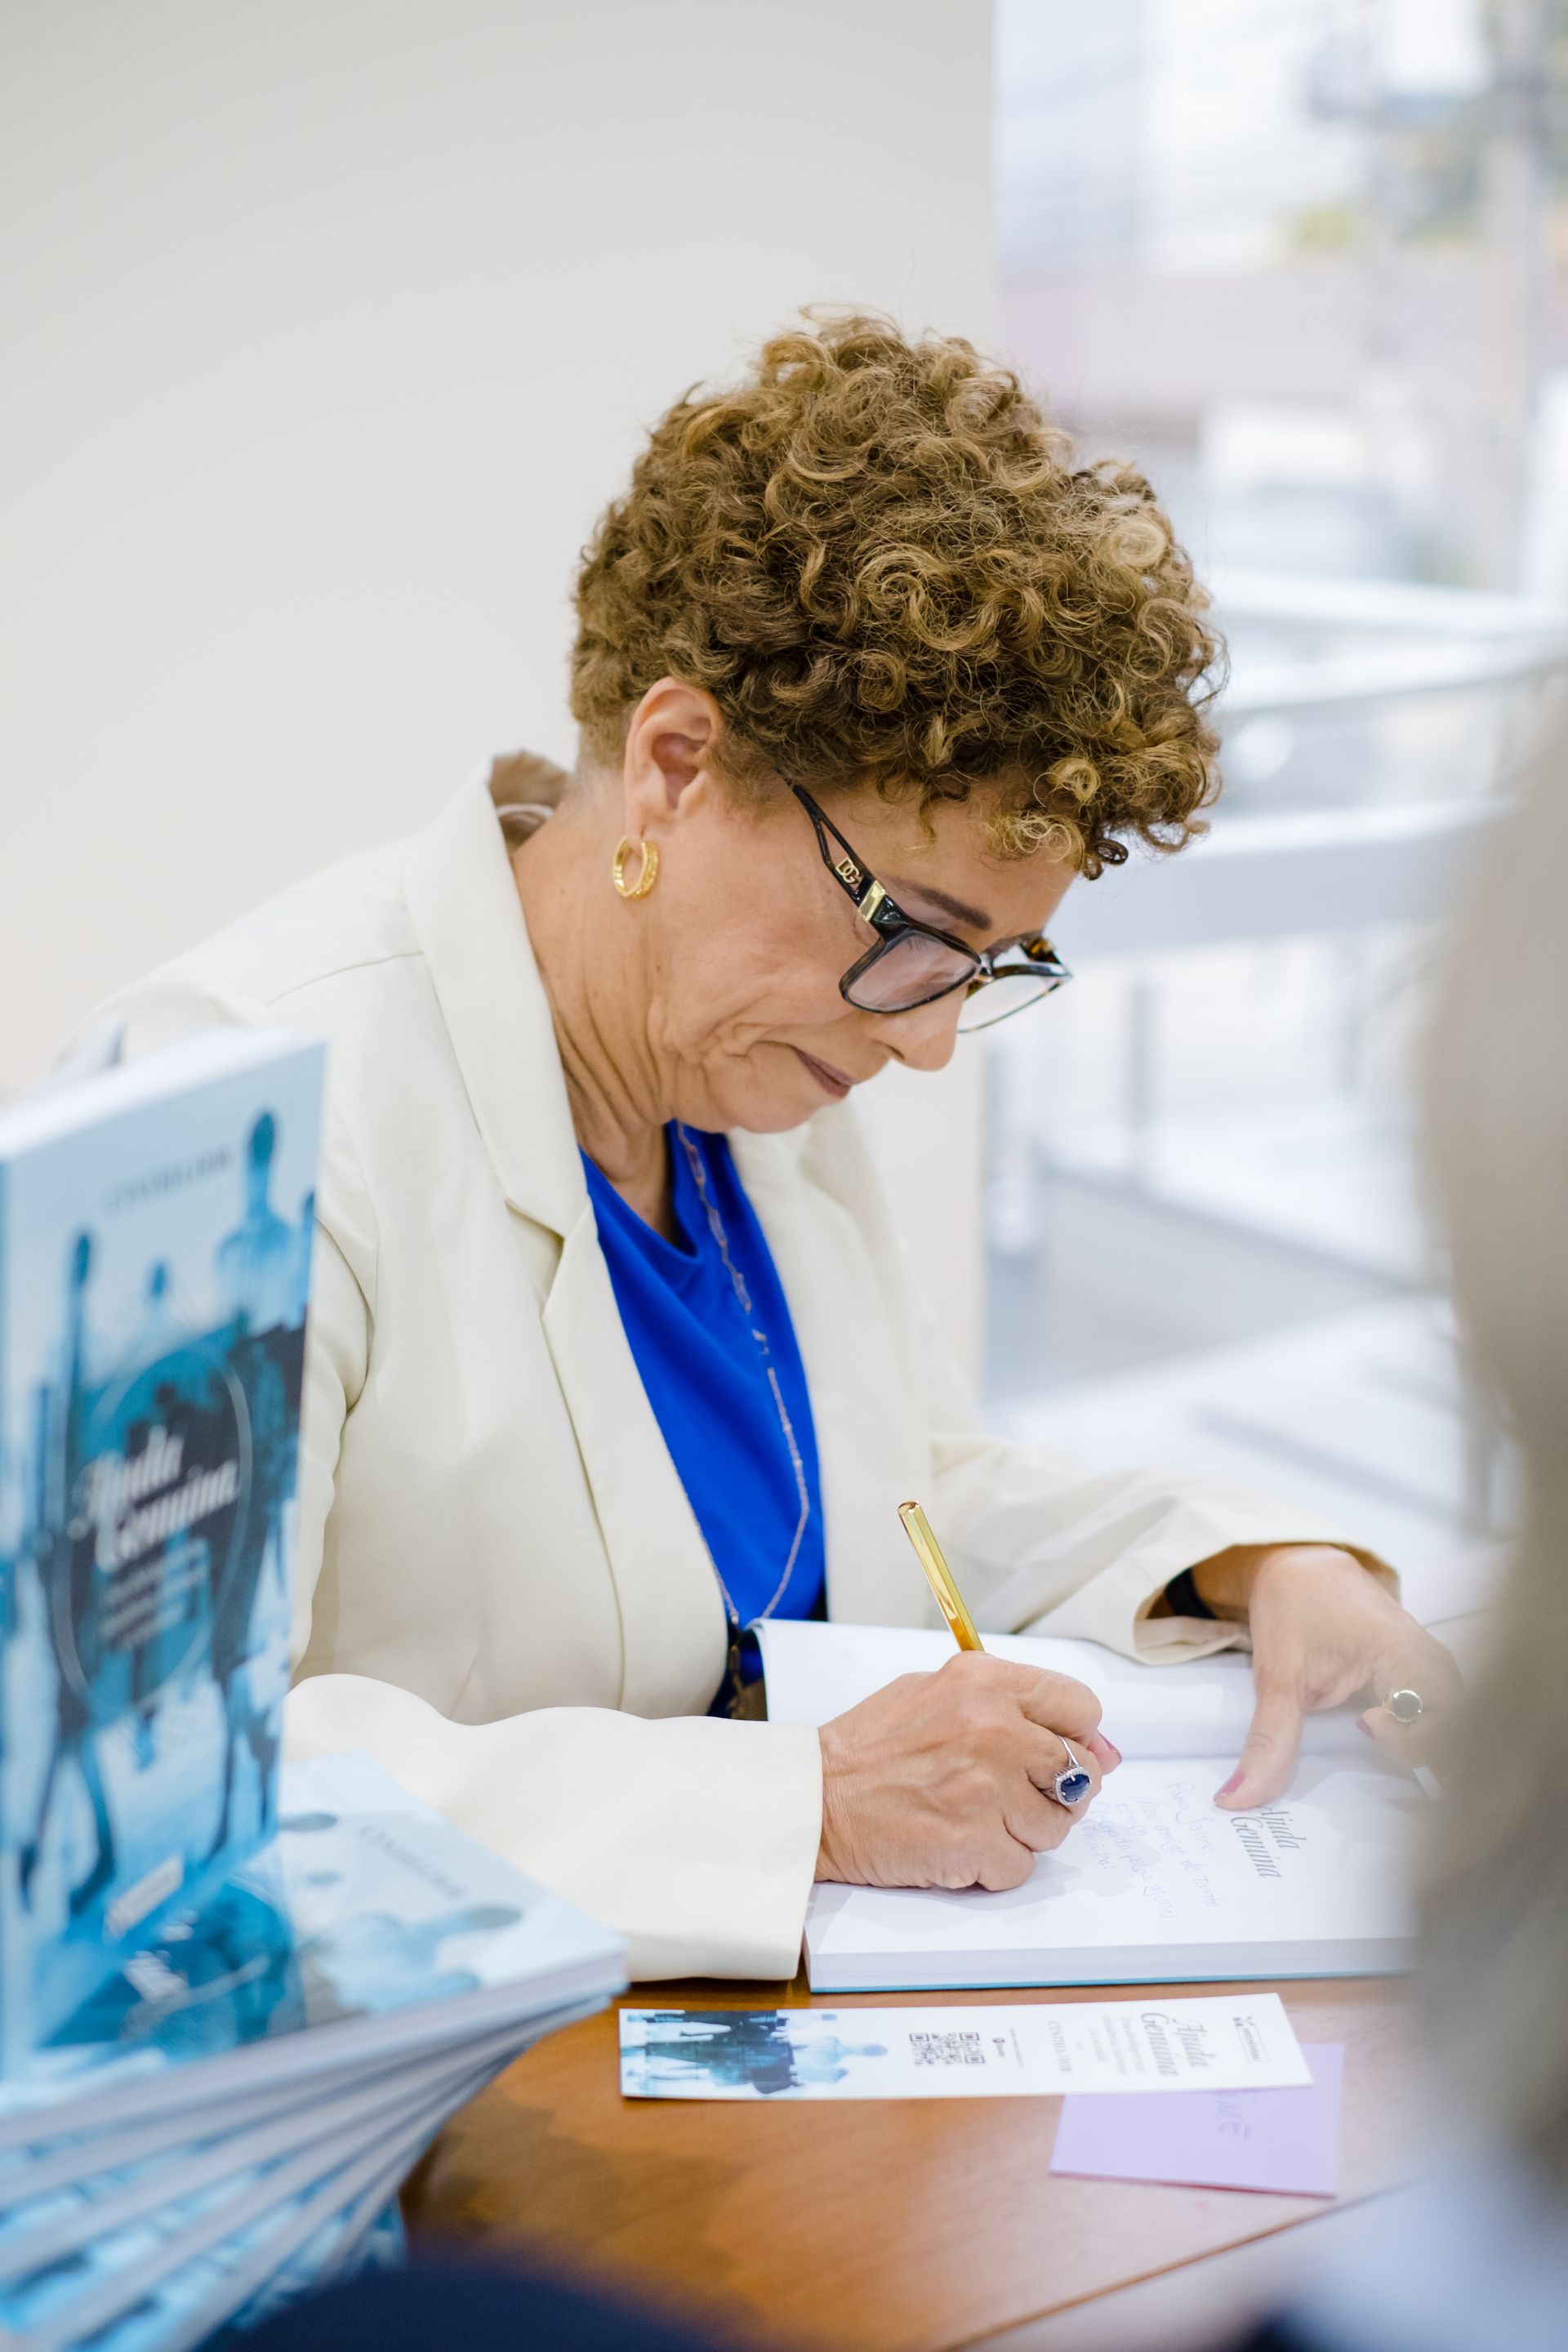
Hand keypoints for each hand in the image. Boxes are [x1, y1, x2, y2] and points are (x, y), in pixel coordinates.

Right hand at [815, 1653, 1119, 1890]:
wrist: (815, 1800)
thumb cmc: (870, 1749)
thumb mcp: (937, 1695)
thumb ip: (1014, 1708)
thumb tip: (1101, 1747)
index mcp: (984, 1683)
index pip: (1080, 1706)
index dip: (1077, 1735)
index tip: (1061, 1751)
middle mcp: (993, 1730)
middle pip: (1081, 1771)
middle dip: (1058, 1790)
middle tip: (1014, 1794)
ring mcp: (987, 1790)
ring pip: (1057, 1825)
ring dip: (1025, 1831)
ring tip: (975, 1817)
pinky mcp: (975, 1844)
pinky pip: (1020, 1866)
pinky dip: (995, 1865)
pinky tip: (959, 1845)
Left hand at [1198, 1545, 1463, 1809]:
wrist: (1297, 1567)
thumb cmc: (1294, 1604)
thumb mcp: (1277, 1677)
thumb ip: (1269, 1740)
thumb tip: (1242, 1797)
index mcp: (1405, 1652)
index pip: (1446, 1715)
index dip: (1416, 1739)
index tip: (1369, 1727)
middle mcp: (1429, 1662)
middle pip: (1458, 1728)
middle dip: (1427, 1756)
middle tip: (1374, 1747)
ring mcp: (1429, 1670)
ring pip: (1451, 1725)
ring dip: (1422, 1750)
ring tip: (1379, 1748)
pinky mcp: (1418, 1680)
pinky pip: (1433, 1718)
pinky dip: (1414, 1739)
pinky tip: (1385, 1745)